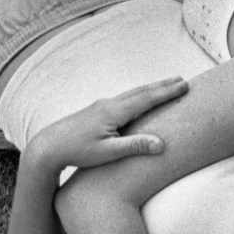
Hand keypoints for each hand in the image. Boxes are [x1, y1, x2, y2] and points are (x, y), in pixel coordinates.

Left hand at [28, 77, 186, 170]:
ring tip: (167, 85)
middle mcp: (109, 104)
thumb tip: (161, 144)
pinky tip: (142, 98)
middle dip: (163, 86)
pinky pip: (125, 99)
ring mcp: (102, 105)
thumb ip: (135, 146)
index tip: (184, 86)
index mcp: (113, 111)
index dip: (167, 92)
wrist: (49, 146)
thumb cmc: (77, 151)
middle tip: (183, 80)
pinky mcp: (98, 110)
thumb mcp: (108, 152)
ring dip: (152, 88)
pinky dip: (140, 95)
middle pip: (141, 91)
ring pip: (133, 93)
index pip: (147, 99)